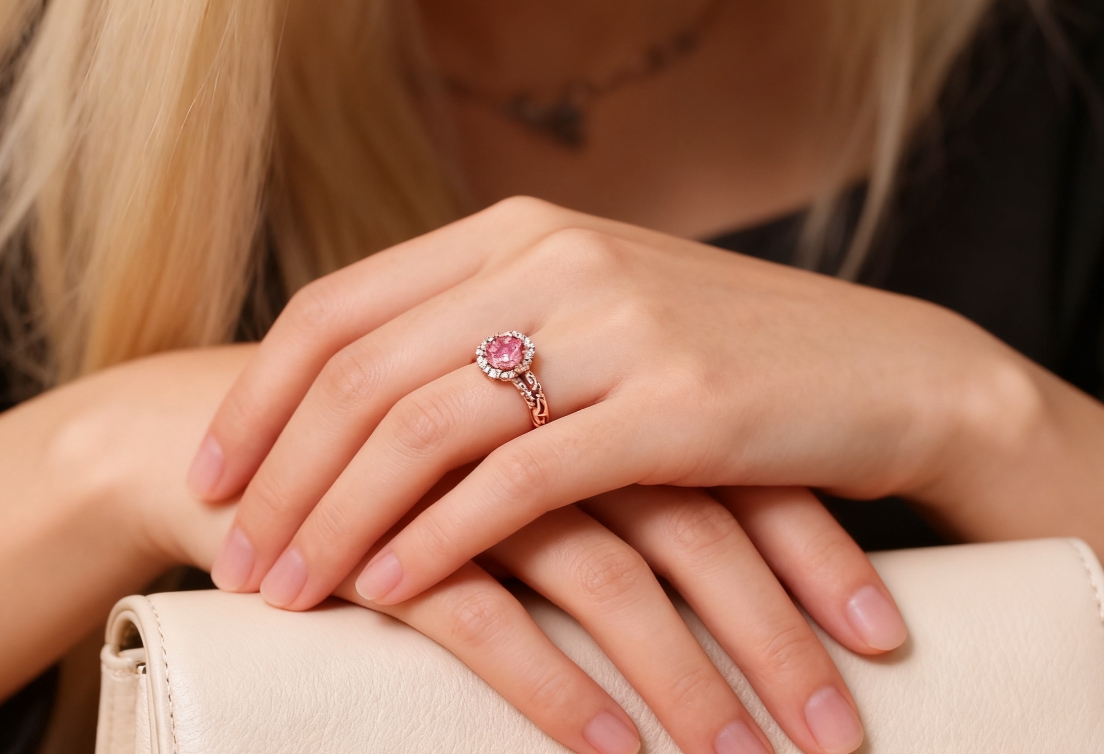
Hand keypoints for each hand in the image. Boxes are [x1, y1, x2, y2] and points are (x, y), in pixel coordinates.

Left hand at [193, 197, 1023, 604]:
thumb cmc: (728, 355)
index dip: (260, 393)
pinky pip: (518, 482)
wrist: (889, 370)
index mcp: (520, 232)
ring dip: (338, 520)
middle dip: (279, 476)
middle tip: (231, 556)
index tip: (214, 471)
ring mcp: (614, 326)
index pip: (338, 306)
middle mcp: (555, 260)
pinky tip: (391, 591)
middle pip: (360, 372)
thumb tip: (371, 403)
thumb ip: (492, 330)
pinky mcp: (672, 408)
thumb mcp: (596, 315)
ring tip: (289, 592)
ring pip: (422, 429)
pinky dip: (440, 539)